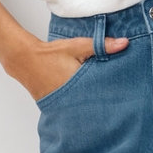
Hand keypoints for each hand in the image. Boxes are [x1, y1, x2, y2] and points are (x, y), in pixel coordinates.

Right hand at [10, 35, 128, 101]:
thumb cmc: (51, 54)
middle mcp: (71, 99)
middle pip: (95, 105)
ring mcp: (63, 105)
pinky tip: (87, 104)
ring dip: (93, 106)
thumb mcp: (78, 47)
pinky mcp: (57, 107)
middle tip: (122, 105)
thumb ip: (101, 45)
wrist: (25, 61)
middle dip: (106, 104)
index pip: (103, 95)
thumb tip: (125, 43)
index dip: (115, 96)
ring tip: (106, 107)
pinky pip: (73, 108)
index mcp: (79, 85)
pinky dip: (80, 105)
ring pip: (84, 108)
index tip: (127, 96)